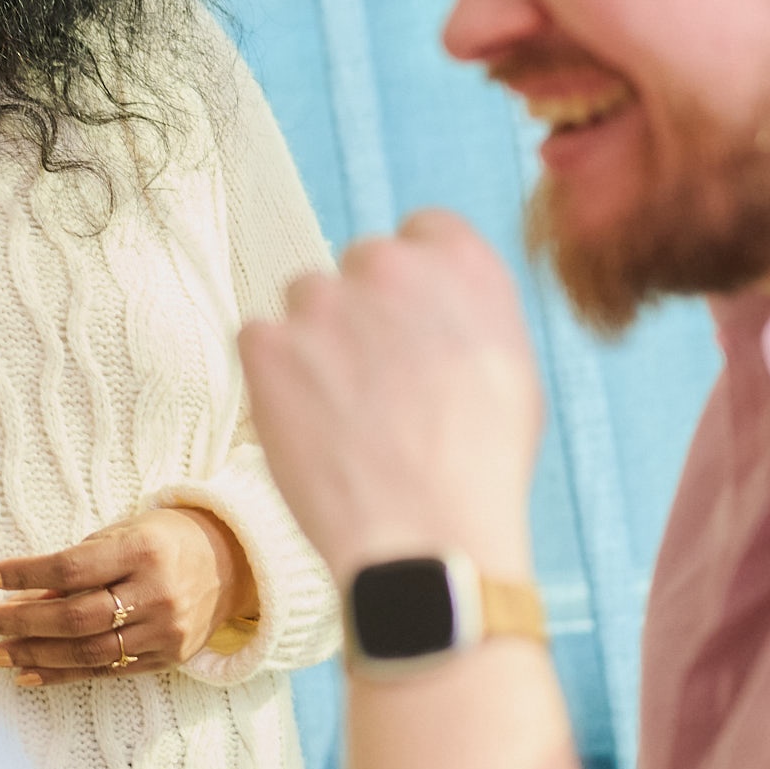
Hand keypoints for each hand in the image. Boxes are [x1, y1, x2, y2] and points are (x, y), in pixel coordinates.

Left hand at [0, 506, 252, 686]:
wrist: (232, 561)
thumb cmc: (164, 539)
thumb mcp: (122, 535)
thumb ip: (77, 567)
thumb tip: (25, 598)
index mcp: (142, 550)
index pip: (71, 568)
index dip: (25, 574)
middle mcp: (157, 593)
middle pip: (76, 617)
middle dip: (23, 623)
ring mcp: (165, 630)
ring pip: (89, 653)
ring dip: (36, 655)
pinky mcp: (169, 658)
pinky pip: (108, 672)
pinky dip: (65, 676)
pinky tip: (30, 675)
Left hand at [236, 208, 544, 583]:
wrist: (428, 535)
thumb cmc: (481, 468)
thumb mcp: (510, 370)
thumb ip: (466, 314)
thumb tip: (436, 304)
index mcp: (462, 264)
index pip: (422, 233)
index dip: (415, 283)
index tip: (412, 323)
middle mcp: (392, 266)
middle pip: (360, 265)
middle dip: (363, 311)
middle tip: (377, 381)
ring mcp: (323, 300)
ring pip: (305, 300)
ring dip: (316, 342)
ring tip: (345, 414)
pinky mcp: (268, 342)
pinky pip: (259, 340)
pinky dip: (274, 376)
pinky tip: (308, 424)